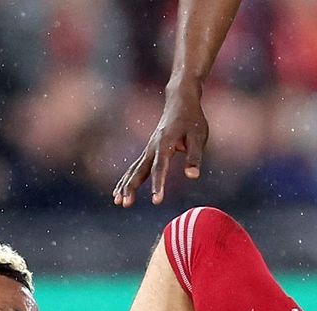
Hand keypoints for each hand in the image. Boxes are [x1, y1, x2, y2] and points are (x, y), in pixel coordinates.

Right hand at [113, 83, 208, 206]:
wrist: (180, 100)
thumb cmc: (192, 119)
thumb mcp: (199, 137)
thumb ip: (194, 157)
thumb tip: (192, 176)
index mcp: (165, 143)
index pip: (160, 167)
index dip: (158, 184)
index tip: (156, 201)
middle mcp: (153, 146)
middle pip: (140, 170)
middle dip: (131, 187)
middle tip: (125, 204)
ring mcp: (149, 148)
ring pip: (134, 169)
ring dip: (125, 185)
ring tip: (117, 202)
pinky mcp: (149, 150)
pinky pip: (135, 167)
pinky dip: (127, 179)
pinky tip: (119, 191)